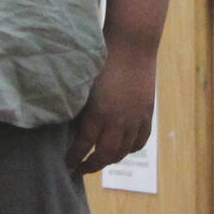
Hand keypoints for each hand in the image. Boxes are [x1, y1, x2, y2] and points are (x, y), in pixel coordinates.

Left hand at [67, 42, 158, 173]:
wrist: (132, 45)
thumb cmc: (102, 59)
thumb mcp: (85, 86)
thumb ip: (81, 109)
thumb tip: (73, 129)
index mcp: (98, 113)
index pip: (83, 146)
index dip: (73, 159)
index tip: (66, 166)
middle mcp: (118, 121)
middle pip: (105, 154)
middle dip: (91, 165)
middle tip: (80, 169)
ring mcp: (135, 119)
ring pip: (123, 151)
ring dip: (110, 160)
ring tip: (99, 161)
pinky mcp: (147, 113)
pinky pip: (140, 141)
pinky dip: (130, 149)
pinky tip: (122, 149)